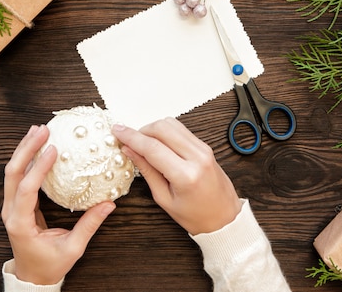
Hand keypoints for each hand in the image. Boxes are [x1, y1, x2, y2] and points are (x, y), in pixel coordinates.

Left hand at [2, 124, 115, 284]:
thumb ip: (89, 226)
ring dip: (24, 149)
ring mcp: (10, 206)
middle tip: (43, 130)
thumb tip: (108, 204)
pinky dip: (26, 158)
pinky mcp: (16, 203)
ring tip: (38, 130)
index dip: (38, 168)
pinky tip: (36, 146)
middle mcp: (11, 212)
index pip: (26, 190)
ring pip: (12, 172)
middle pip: (12, 173)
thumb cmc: (50, 265)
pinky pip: (18, 176)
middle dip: (26, 149)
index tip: (53, 150)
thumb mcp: (72, 248)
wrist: (32, 276)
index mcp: (21, 224)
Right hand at [111, 118, 241, 234]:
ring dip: (153, 129)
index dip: (131, 137)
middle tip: (129, 141)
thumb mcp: (164, 198)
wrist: (225, 218)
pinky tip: (158, 144)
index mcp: (185, 175)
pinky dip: (165, 132)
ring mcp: (203, 149)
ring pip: (171, 124)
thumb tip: (129, 150)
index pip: (152, 147)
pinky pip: (181, 129)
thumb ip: (146, 170)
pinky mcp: (205, 146)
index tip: (117, 131)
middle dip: (141, 130)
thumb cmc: (196, 215)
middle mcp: (197, 157)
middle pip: (162, 128)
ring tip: (143, 144)